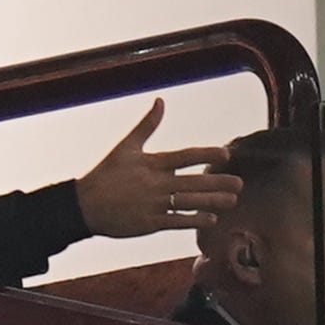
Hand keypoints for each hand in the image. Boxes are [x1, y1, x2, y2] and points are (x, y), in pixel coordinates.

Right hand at [74, 98, 241, 237]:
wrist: (84, 205)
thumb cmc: (105, 174)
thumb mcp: (125, 146)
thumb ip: (147, 125)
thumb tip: (160, 100)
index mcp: (152, 163)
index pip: (185, 156)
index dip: (207, 154)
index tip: (226, 154)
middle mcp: (156, 184)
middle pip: (193, 182)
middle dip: (218, 182)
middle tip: (240, 183)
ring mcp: (154, 205)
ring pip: (189, 203)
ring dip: (212, 202)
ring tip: (232, 200)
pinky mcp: (150, 223)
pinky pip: (177, 222)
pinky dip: (195, 220)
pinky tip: (211, 219)